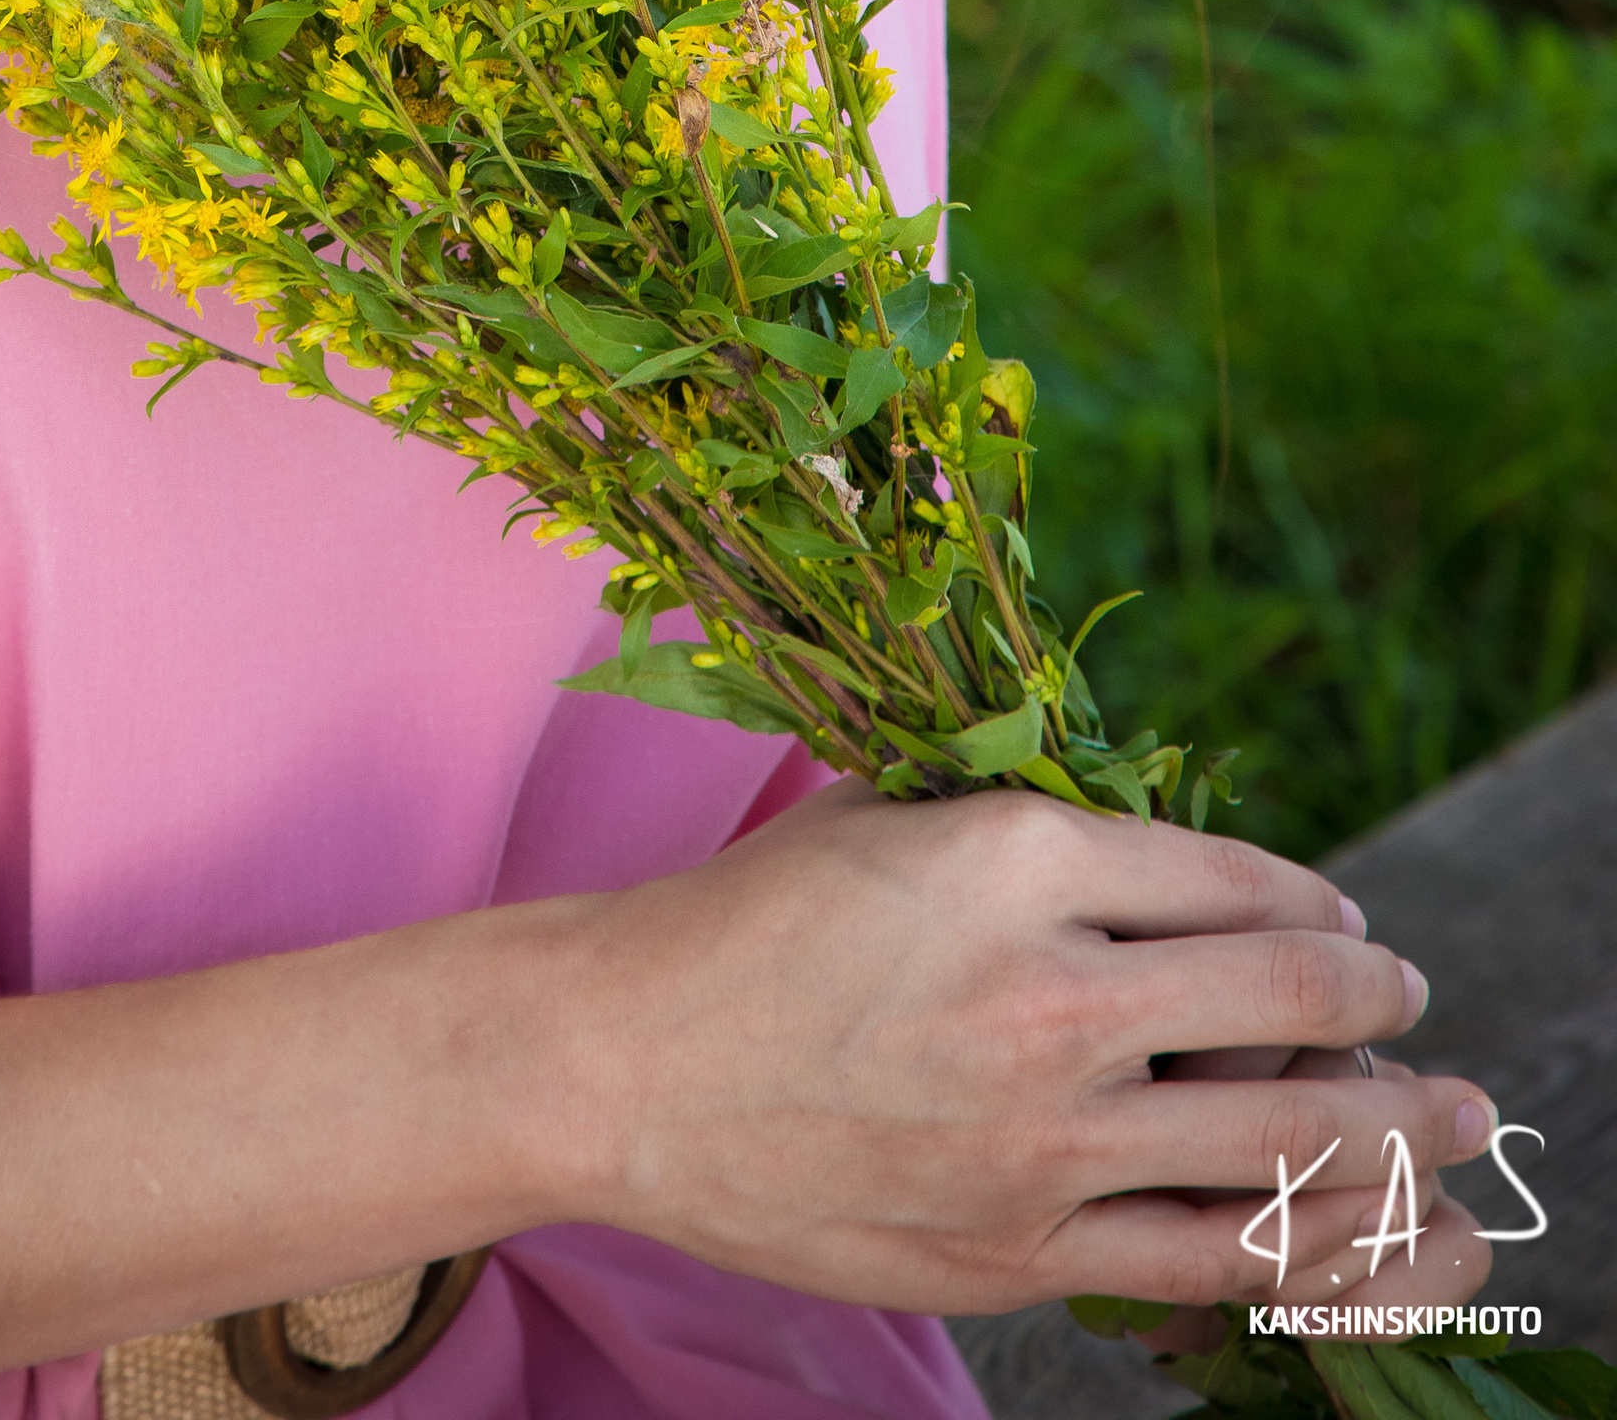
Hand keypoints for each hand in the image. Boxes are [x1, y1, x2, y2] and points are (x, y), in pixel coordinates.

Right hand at [559, 781, 1497, 1315]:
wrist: (622, 1061)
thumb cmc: (756, 919)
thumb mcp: (899, 817)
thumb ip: (1039, 837)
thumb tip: (1192, 872)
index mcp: (1016, 855)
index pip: (1237, 883)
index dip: (1319, 908)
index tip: (1347, 930)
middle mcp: (1048, 993)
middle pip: (1294, 1009)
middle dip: (1388, 1013)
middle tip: (1422, 1015)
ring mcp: (1039, 1139)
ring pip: (1284, 1150)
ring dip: (1402, 1140)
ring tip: (1457, 1131)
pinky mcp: (1017, 1251)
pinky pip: (1211, 1262)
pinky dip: (1319, 1251)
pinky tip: (1378, 1244)